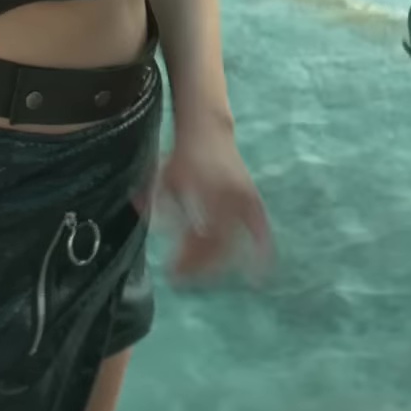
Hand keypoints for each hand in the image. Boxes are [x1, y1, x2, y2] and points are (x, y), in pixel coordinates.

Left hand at [142, 122, 273, 286]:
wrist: (208, 130)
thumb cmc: (181, 156)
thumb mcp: (162, 177)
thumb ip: (155, 203)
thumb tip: (149, 229)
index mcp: (202, 192)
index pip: (196, 236)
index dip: (186, 258)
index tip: (171, 272)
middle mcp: (226, 197)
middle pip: (216, 243)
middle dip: (199, 266)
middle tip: (184, 280)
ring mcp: (242, 198)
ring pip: (235, 240)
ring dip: (221, 264)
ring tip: (207, 280)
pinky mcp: (253, 198)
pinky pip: (260, 228)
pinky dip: (261, 250)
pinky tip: (259, 274)